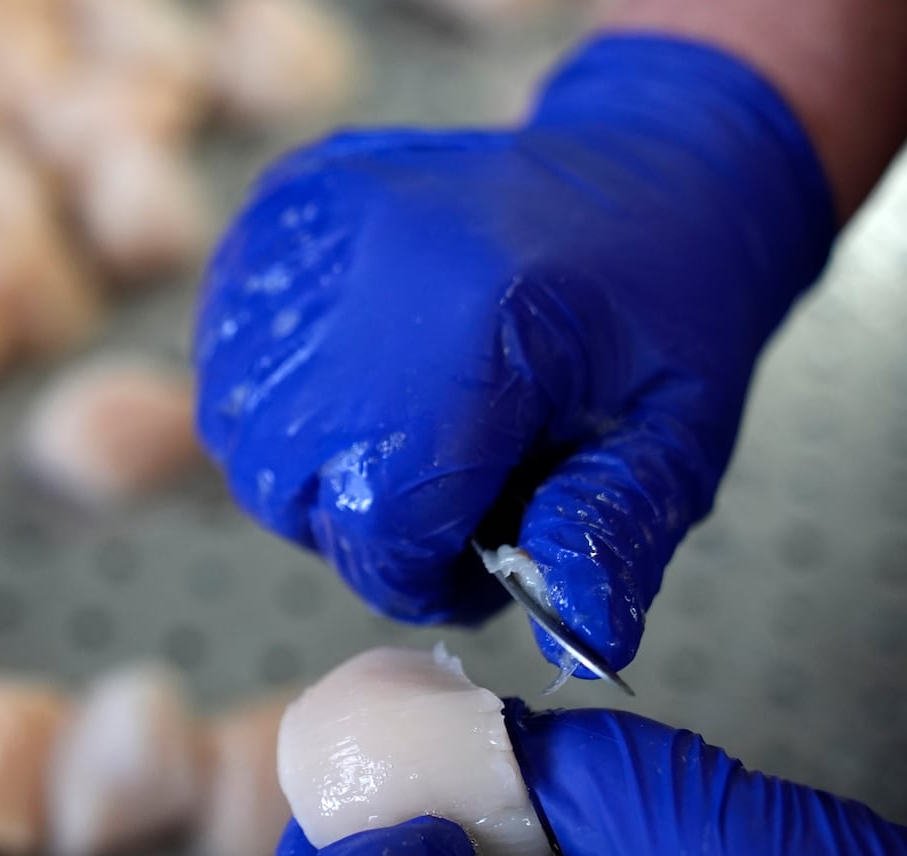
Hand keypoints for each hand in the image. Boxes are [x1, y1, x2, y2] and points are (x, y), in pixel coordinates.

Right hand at [193, 35, 835, 670]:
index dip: (425, 575)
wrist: (644, 163)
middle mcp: (373, 272)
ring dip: (308, 468)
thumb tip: (575, 642)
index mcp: (483, 332)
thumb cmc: (667, 306)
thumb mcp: (679, 439)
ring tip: (402, 433)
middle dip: (360, 526)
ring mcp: (312, 231)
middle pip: (287, 487)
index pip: (380, 525)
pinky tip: (354, 379)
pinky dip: (275, 394)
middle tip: (446, 494)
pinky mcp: (281, 209)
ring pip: (242, 432)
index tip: (479, 559)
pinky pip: (228, 354)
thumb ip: (608, 541)